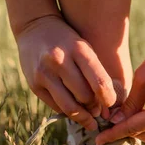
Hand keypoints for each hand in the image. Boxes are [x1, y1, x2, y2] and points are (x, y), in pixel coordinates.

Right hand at [16, 15, 116, 129]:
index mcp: (79, 50)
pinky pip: (55, 106)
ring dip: (82, 115)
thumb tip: (104, 108)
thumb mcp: (86, 48)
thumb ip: (96, 73)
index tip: (111, 103)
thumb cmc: (69, 41)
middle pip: (85, 97)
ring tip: (89, 116)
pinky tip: (73, 107)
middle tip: (97, 108)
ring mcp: (44, 73)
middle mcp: (60, 61)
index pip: (99, 82)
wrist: (35, 28)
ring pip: (69, 106)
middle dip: (94, 106)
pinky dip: (67, 111)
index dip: (109, 98)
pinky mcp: (34, 85)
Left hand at [96, 22, 144, 143]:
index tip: (98, 139)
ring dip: (139, 127)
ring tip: (121, 118)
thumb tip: (115, 121)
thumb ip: (130, 103)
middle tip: (107, 126)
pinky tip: (138, 112)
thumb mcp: (143, 77)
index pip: (134, 128)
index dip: (114, 134)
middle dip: (126, 132)